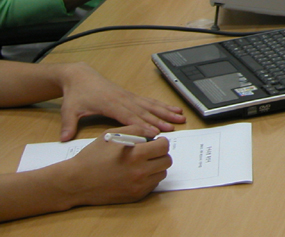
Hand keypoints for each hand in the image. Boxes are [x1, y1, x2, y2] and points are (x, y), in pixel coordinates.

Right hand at [55, 125, 170, 205]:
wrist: (75, 182)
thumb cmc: (92, 156)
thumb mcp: (112, 134)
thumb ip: (137, 130)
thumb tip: (154, 133)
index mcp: (135, 154)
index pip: (164, 147)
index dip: (161, 142)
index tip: (155, 142)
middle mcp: (140, 172)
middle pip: (166, 161)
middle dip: (160, 154)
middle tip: (149, 152)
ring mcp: (138, 186)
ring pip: (161, 174)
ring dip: (156, 167)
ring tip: (142, 163)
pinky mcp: (135, 196)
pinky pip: (152, 185)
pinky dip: (149, 178)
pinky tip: (136, 174)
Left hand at [58, 63, 185, 140]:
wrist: (80, 76)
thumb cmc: (76, 94)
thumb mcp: (69, 110)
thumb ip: (68, 125)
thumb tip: (63, 139)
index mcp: (110, 104)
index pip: (129, 116)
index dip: (142, 125)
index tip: (154, 132)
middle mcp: (123, 99)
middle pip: (144, 111)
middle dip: (159, 119)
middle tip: (173, 127)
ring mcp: (129, 96)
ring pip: (150, 105)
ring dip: (165, 111)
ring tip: (180, 117)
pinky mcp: (131, 95)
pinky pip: (149, 101)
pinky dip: (162, 105)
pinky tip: (172, 109)